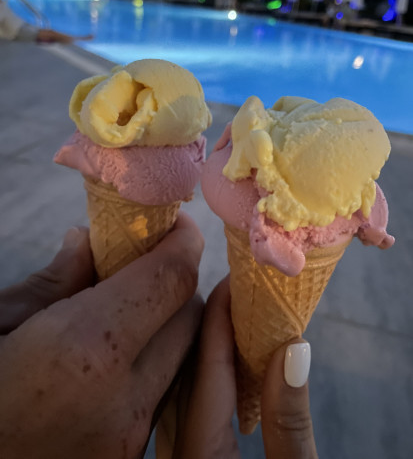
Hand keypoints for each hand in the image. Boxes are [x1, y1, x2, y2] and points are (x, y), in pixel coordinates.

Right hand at [0, 213, 203, 458]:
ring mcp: (129, 437)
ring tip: (121, 307)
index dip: (183, 242)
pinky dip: (147, 360)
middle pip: (188, 316)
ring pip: (181, 357)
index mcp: (85, 351)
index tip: (175, 223)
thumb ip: (50, 282)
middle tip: (141, 262)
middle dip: (174, 280)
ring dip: (164, 321)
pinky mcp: (124, 456)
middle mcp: (123, 400)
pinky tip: (107, 355)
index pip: (170, 280)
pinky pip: (158, 392)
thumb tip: (87, 243)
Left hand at [172, 277, 316, 458]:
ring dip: (215, 348)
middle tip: (241, 287)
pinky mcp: (193, 457)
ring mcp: (183, 454)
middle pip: (191, 369)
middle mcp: (182, 448)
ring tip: (241, 315)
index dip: (222, 314)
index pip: (208, 365)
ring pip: (189, 386)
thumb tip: (293, 350)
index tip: (237, 276)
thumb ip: (289, 423)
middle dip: (216, 323)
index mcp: (198, 452)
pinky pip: (195, 405)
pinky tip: (234, 362)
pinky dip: (214, 375)